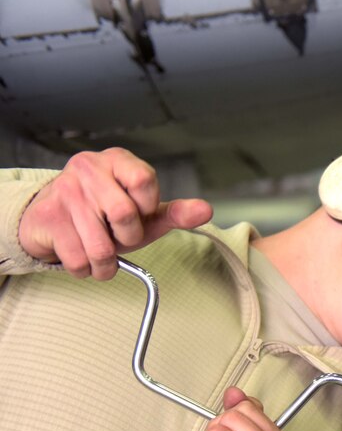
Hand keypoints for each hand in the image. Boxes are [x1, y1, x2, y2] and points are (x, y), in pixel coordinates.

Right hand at [18, 147, 212, 279]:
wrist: (49, 222)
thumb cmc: (103, 216)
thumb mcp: (143, 213)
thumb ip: (175, 213)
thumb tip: (206, 210)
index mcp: (118, 161)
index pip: (144, 180)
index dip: (146, 206)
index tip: (139, 212)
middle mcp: (88, 169)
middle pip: (124, 215)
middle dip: (128, 238)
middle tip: (118, 235)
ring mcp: (65, 191)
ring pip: (100, 246)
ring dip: (106, 262)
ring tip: (100, 252)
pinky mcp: (48, 217)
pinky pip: (79, 260)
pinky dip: (86, 269)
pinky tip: (80, 254)